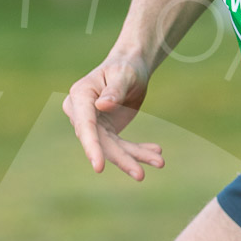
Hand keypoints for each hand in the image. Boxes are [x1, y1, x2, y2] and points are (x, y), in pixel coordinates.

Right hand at [62, 56, 164, 179]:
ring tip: (159, 162)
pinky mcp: (106, 132)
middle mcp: (82, 113)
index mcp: (80, 96)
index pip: (85, 125)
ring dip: (135, 157)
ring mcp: (94, 125)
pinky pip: (122, 147)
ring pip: (113, 149)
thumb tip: (101, 106)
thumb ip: (114, 90)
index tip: (99, 167)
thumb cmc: (126, 66)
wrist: (132, 66)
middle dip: (122, 159)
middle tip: (140, 175)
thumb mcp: (124, 75)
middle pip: (100, 142)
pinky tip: (156, 154)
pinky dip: (140, 151)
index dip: (91, 147)